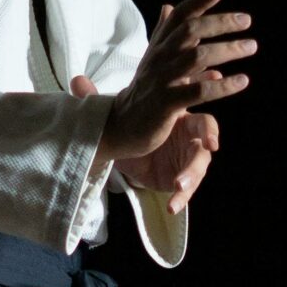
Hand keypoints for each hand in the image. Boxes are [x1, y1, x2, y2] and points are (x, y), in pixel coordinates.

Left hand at [74, 80, 217, 215]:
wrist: (128, 150)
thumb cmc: (132, 127)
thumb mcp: (118, 116)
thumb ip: (101, 101)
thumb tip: (76, 80)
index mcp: (180, 119)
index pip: (202, 121)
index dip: (209, 130)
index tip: (211, 141)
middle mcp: (188, 138)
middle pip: (204, 145)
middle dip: (202, 154)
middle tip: (201, 159)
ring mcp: (186, 161)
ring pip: (197, 169)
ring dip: (190, 179)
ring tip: (179, 187)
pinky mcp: (181, 180)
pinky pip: (186, 191)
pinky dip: (181, 199)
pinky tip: (172, 206)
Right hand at [98, 0, 254, 162]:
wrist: (122, 125)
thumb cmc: (145, 92)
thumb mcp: (153, 59)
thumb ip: (164, 34)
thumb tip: (169, 6)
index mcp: (160, 46)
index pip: (178, 17)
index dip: (197, 1)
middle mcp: (160, 58)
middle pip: (190, 30)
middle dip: (220, 22)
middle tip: (247, 20)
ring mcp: (162, 80)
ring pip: (196, 57)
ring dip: (227, 50)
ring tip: (251, 46)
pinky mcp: (166, 104)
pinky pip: (198, 91)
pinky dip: (223, 86)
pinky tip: (242, 81)